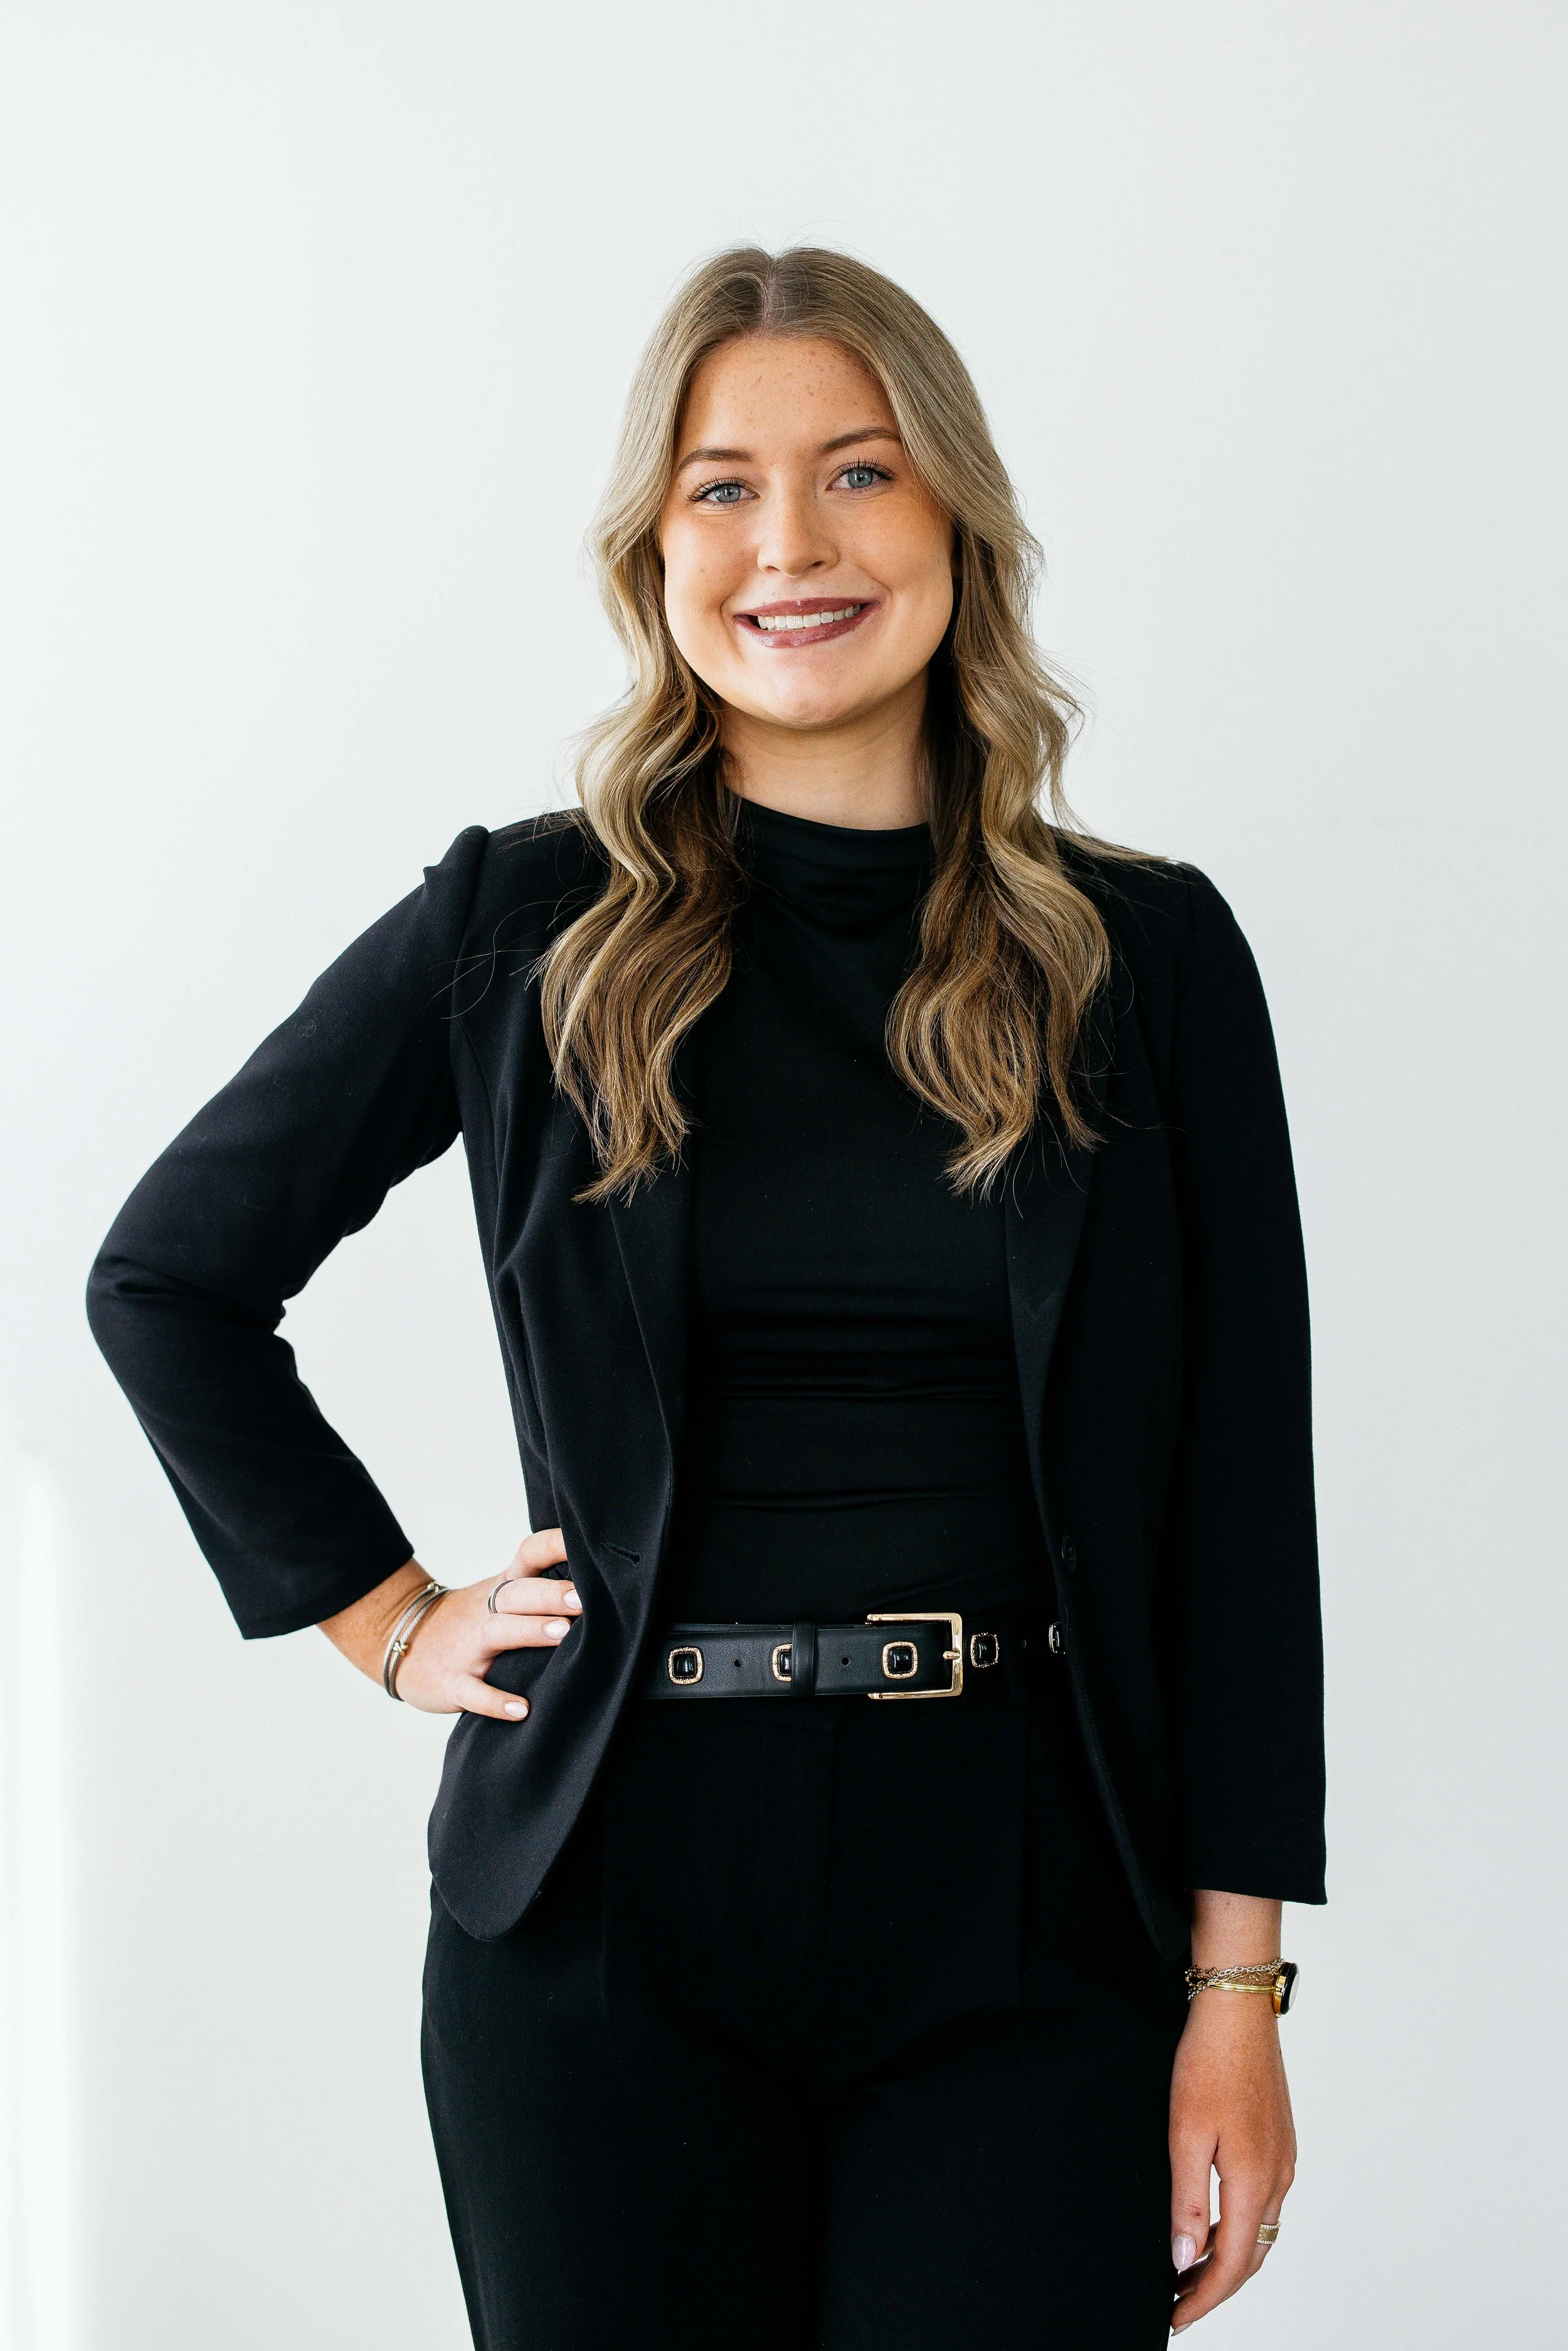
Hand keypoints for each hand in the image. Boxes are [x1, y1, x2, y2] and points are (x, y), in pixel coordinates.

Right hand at [318, 1529, 579, 1719]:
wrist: (399, 1637)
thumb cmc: (470, 1619)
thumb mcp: (499, 1596)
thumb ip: (540, 1589)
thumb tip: (604, 1588)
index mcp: (503, 1587)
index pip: (529, 1555)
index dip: (554, 1545)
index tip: (585, 1542)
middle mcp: (487, 1611)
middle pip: (518, 1594)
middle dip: (550, 1594)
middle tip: (583, 1598)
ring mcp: (468, 1647)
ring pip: (499, 1633)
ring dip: (531, 1631)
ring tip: (563, 1634)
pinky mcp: (452, 1682)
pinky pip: (473, 1691)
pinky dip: (496, 1701)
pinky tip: (522, 1709)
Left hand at [1168, 1986, 1295, 2330]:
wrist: (1237, 2011)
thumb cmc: (1208, 2064)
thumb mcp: (1185, 2136)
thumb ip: (1188, 2203)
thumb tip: (1187, 2262)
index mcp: (1255, 2182)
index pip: (1233, 2265)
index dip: (1204, 2299)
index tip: (1174, 2319)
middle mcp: (1278, 2179)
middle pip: (1252, 2256)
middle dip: (1215, 2288)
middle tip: (1176, 2304)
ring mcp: (1283, 2160)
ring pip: (1259, 2232)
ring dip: (1227, 2258)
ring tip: (1187, 2272)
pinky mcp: (1278, 2143)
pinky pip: (1261, 2204)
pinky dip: (1237, 2227)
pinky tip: (1209, 2224)